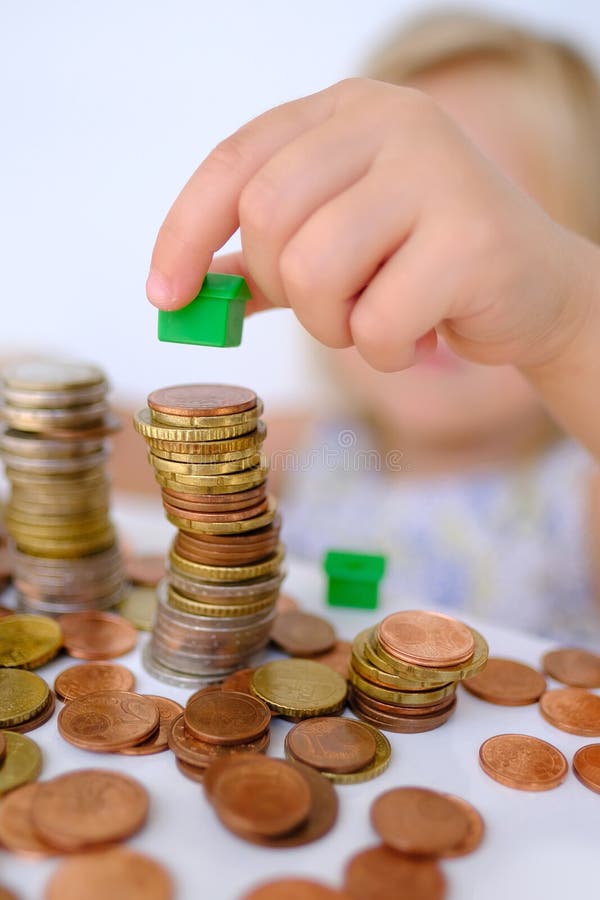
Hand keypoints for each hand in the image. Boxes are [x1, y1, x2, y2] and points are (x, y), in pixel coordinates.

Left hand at [147, 78, 590, 373]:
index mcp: (347, 111)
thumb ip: (265, 261)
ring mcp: (436, 170)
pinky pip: (375, 321)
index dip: (184, 233)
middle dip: (284, 289)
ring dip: (333, 325)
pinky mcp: (471, 234)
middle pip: (267, 217)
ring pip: (314, 271)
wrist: (536, 291)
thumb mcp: (339, 248)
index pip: (234, 162)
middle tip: (330, 309)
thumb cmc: (425, 268)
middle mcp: (390, 121)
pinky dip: (385, 352)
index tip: (165, 296)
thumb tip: (186, 293)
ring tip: (378, 321)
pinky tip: (422, 336)